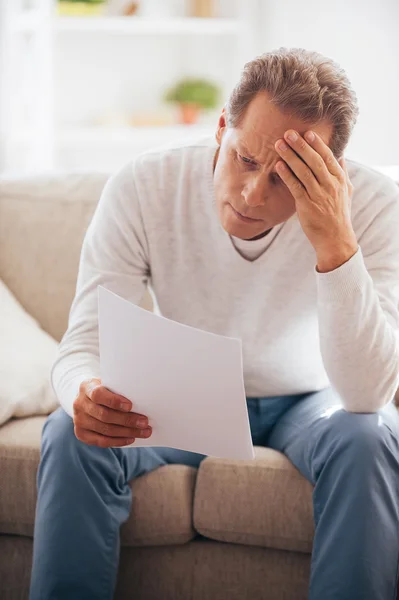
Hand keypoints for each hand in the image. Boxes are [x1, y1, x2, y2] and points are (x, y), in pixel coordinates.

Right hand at [73, 378, 151, 446]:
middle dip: (127, 420)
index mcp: (86, 387)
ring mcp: (79, 420)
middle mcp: (79, 404)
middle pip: (104, 415)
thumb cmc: (104, 389)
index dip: (114, 401)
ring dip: (127, 432)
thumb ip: (119, 388)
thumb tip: (143, 397)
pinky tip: (131, 438)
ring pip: (105, 430)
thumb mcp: (108, 383)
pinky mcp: (81, 434)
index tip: (130, 406)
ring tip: (143, 432)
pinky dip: (118, 441)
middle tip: (144, 422)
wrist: (86, 398)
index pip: (98, 394)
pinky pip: (101, 441)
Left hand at [275, 130, 357, 271]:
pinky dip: (287, 175)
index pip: (328, 158)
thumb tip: (341, 155)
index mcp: (339, 180)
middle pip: (314, 161)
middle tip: (289, 133)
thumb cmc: (338, 214)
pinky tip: (278, 166)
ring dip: (290, 156)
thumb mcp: (346, 192)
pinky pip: (295, 187)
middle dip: (301, 146)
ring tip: (279, 144)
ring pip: (303, 171)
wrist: (335, 239)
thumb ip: (343, 173)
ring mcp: (319, 195)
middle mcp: (330, 185)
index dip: (318, 144)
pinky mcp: (307, 205)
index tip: (308, 133)